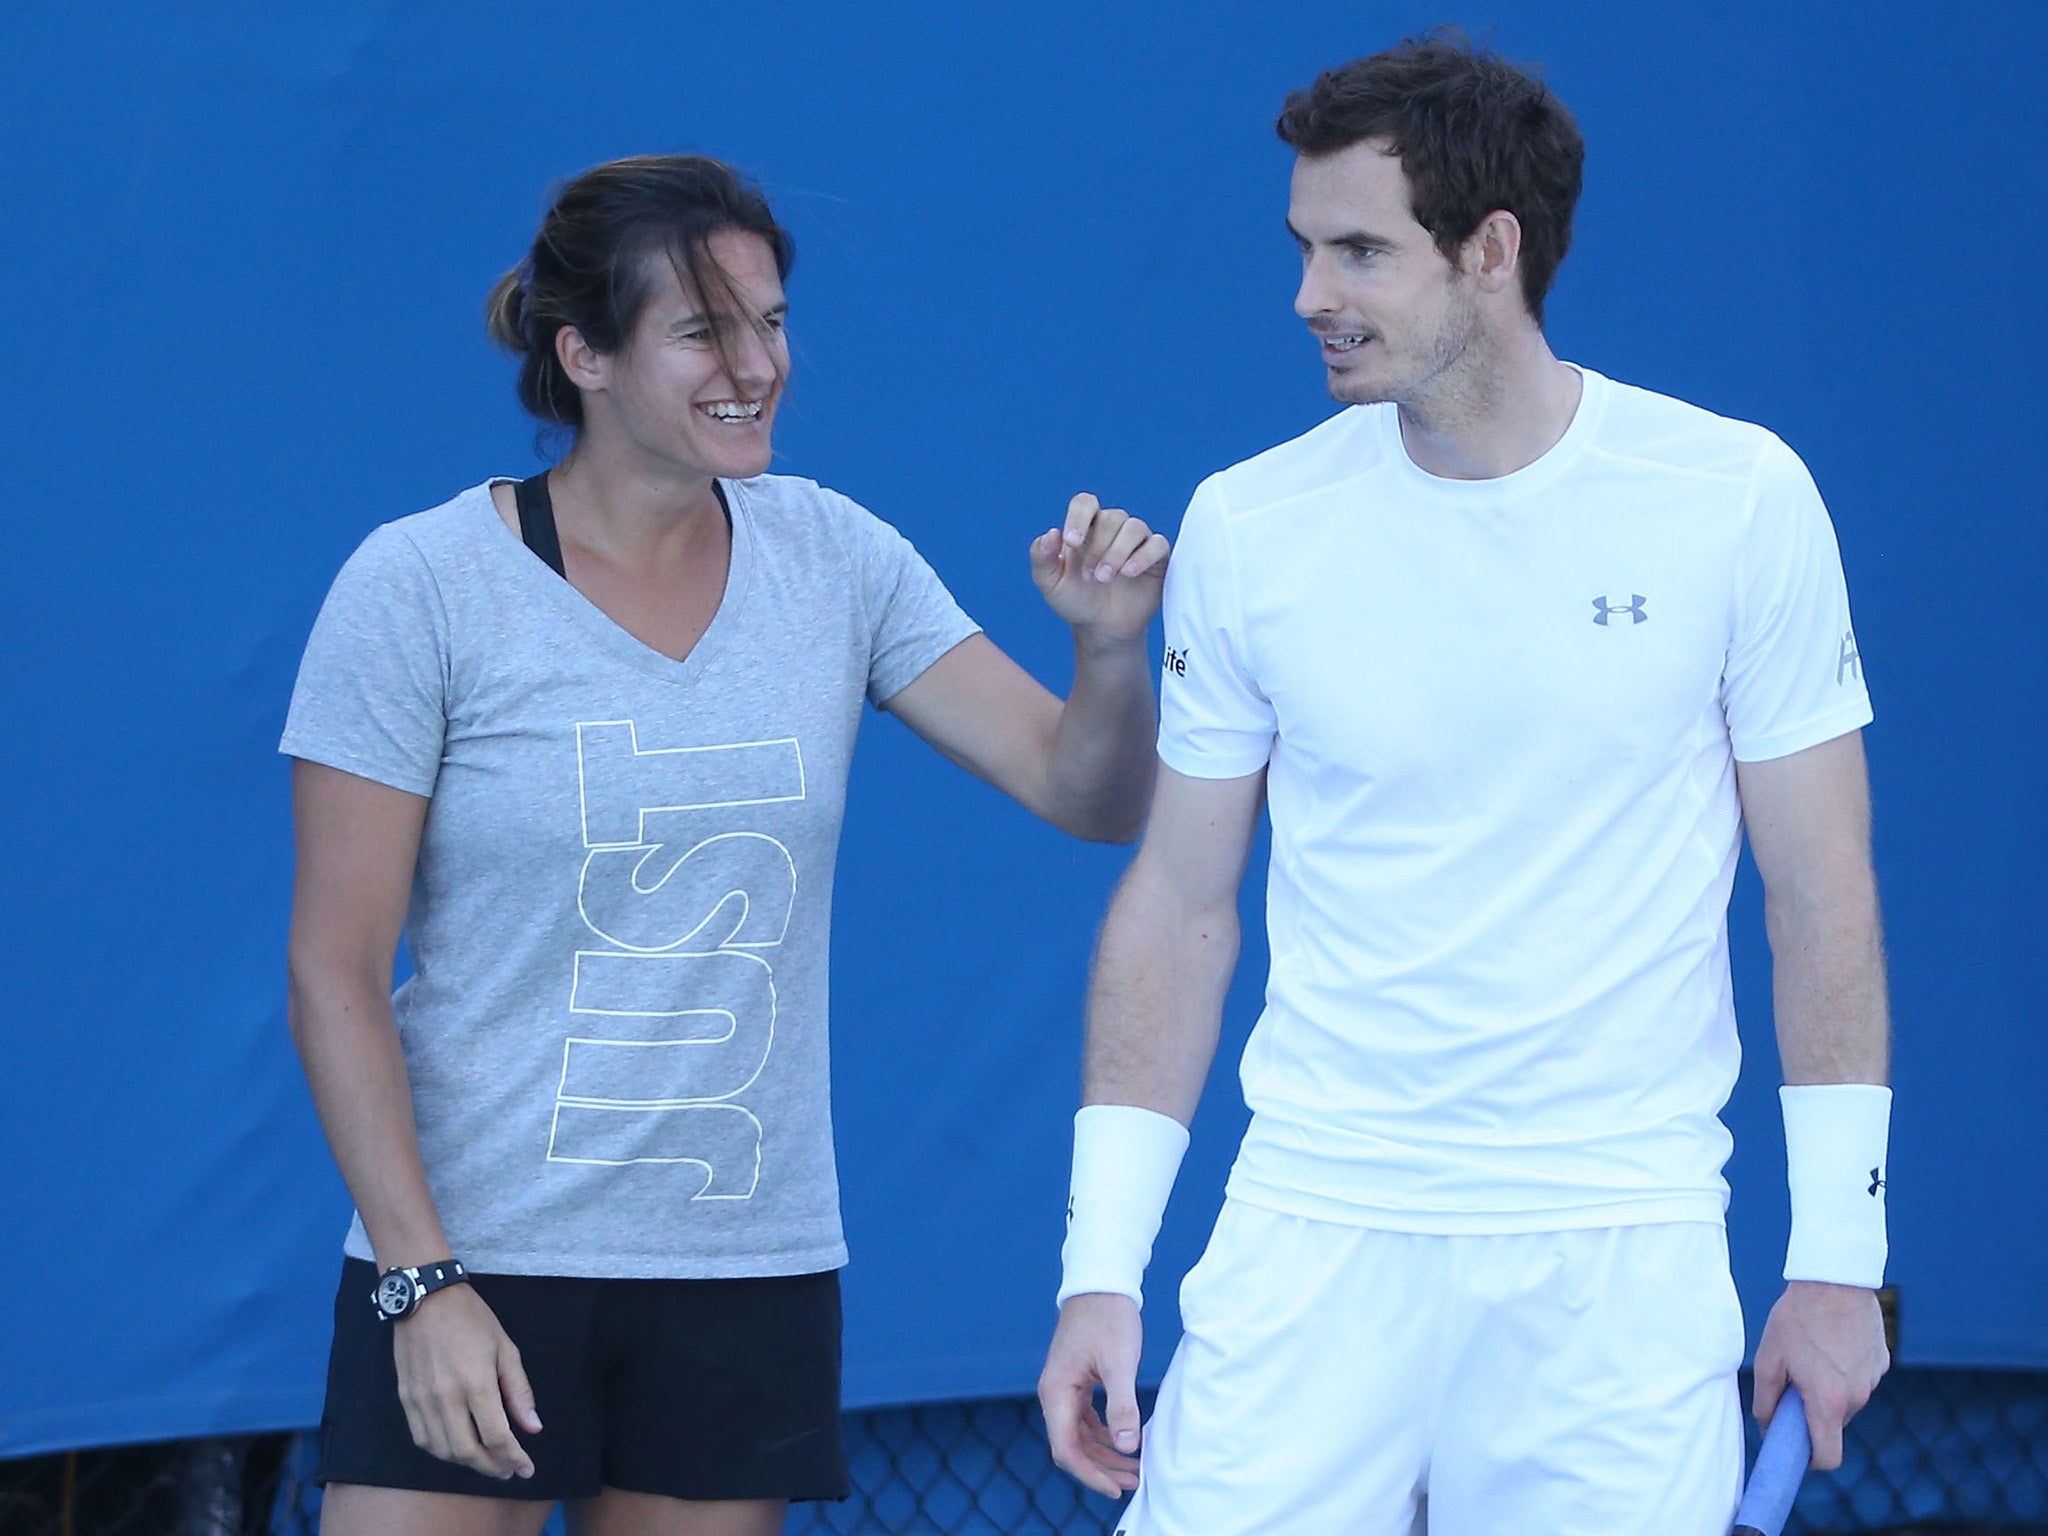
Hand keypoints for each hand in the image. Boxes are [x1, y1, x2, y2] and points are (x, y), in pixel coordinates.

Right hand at [391, 1283, 541, 1478]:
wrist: (425, 1298)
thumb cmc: (472, 1319)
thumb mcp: (505, 1348)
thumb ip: (519, 1391)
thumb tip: (532, 1428)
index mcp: (477, 1383)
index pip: (497, 1436)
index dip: (514, 1458)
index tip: (526, 1469)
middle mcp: (446, 1397)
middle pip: (468, 1451)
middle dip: (491, 1468)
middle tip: (507, 1470)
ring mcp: (422, 1400)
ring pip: (443, 1451)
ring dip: (466, 1463)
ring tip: (486, 1460)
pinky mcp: (405, 1398)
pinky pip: (422, 1439)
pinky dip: (441, 1451)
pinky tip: (456, 1447)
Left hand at [1030, 493, 1168, 641]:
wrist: (1101, 629)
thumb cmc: (1076, 601)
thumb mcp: (1050, 582)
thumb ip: (1041, 557)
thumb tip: (1051, 533)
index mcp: (1086, 528)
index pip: (1085, 503)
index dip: (1079, 516)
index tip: (1071, 542)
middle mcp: (1113, 529)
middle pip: (1111, 517)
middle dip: (1098, 547)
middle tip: (1089, 577)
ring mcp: (1137, 541)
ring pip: (1135, 527)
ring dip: (1117, 552)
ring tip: (1105, 578)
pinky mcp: (1157, 557)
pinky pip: (1157, 544)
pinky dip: (1143, 556)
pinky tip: (1128, 573)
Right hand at [1038, 1291, 1144, 1497]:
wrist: (1100, 1283)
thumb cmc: (1109, 1318)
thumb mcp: (1120, 1363)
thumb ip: (1122, 1407)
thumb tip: (1127, 1447)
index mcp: (1057, 1392)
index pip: (1067, 1449)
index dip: (1091, 1474)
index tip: (1117, 1488)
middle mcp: (1054, 1393)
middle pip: (1072, 1447)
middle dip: (1101, 1469)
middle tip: (1134, 1482)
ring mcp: (1063, 1387)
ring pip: (1079, 1435)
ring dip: (1104, 1453)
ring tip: (1133, 1467)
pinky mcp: (1075, 1380)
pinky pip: (1084, 1419)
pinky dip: (1103, 1434)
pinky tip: (1124, 1439)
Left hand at [1752, 1281, 1887, 1470]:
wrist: (1834, 1279)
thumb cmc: (1796, 1318)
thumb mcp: (1768, 1359)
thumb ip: (1766, 1400)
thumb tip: (1768, 1426)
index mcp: (1828, 1402)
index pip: (1829, 1457)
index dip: (1811, 1459)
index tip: (1797, 1447)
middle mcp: (1858, 1397)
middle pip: (1834, 1423)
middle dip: (1814, 1411)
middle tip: (1794, 1380)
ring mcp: (1874, 1380)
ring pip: (1848, 1398)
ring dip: (1829, 1387)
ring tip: (1812, 1352)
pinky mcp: (1883, 1362)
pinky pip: (1860, 1377)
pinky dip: (1845, 1369)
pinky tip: (1832, 1341)